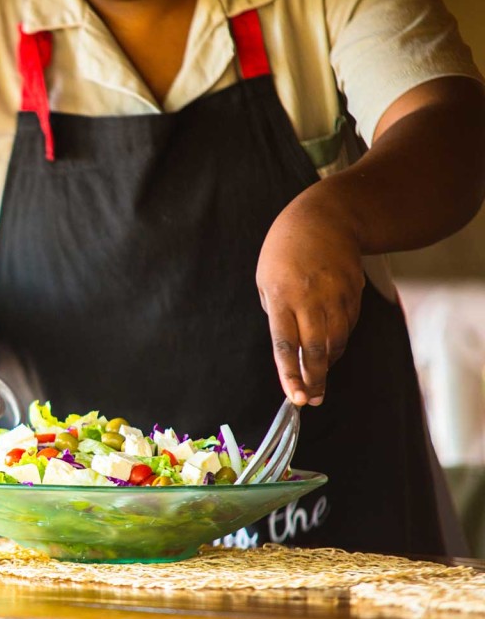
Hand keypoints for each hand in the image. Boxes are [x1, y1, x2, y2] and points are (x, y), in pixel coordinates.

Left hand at [256, 196, 364, 405]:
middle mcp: (310, 299)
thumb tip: (289, 345)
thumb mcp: (265, 278)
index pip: (286, 344)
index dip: (290, 374)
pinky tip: (329, 347)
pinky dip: (338, 342)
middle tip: (311, 399)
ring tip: (316, 378)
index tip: (294, 396)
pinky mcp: (353, 294)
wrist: (325, 218)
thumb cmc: (284, 250)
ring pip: (336, 342)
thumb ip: (276, 312)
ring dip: (327, 364)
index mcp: (281, 296)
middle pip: (316, 349)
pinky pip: (347, 326)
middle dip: (314, 379)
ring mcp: (335, 296)